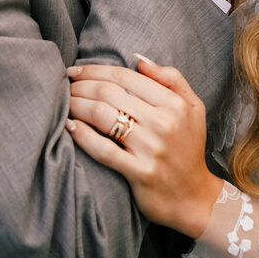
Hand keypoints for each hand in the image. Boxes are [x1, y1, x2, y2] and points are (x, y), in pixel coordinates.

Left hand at [65, 56, 223, 237]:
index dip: (96, 70)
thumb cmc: (188, 147)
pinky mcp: (139, 172)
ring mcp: (151, 148)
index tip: (76, 70)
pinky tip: (70, 127)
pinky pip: (103, 149)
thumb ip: (171, 78)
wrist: (193, 197)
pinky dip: (83, 136)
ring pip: (103, 116)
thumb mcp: (193, 107)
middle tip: (66, 86)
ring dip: (78, 105)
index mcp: (174, 103)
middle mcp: (163, 123)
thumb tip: (139, 60)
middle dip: (82, 85)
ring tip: (65, 102)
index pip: (126, 77)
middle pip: (110, 93)